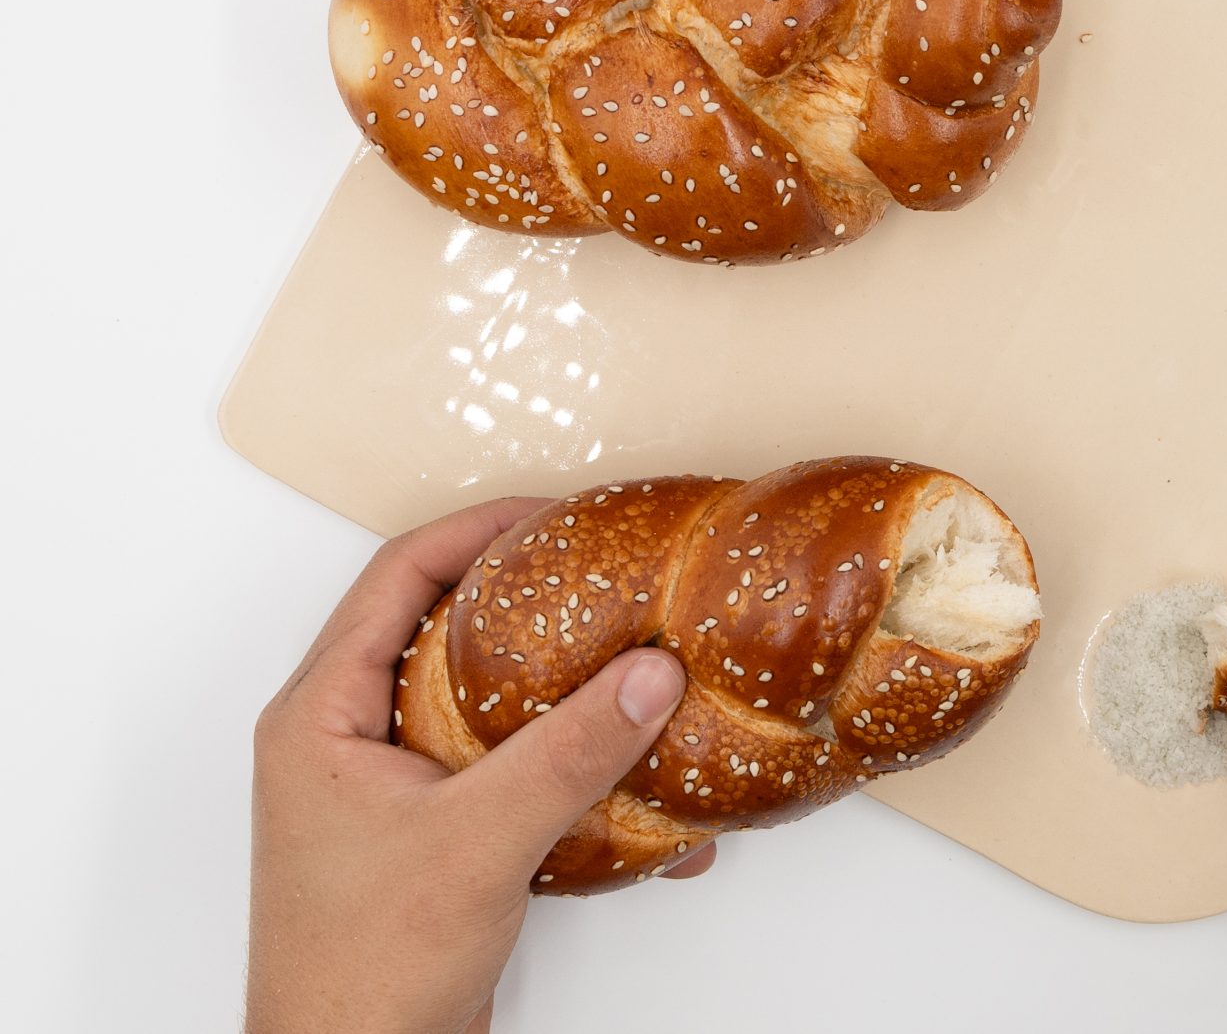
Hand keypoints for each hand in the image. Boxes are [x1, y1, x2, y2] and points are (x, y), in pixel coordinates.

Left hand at [247, 499, 714, 1033]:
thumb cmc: (367, 970)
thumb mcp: (479, 842)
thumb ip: (569, 753)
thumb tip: (650, 675)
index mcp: (318, 716)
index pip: (398, 576)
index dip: (478, 529)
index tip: (559, 514)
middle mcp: (343, 740)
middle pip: (438, 627)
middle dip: (527, 599)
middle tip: (604, 575)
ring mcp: (384, 791)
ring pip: (475, 699)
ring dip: (551, 681)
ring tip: (627, 658)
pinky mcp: (426, 837)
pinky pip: (499, 766)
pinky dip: (561, 761)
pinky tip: (627, 774)